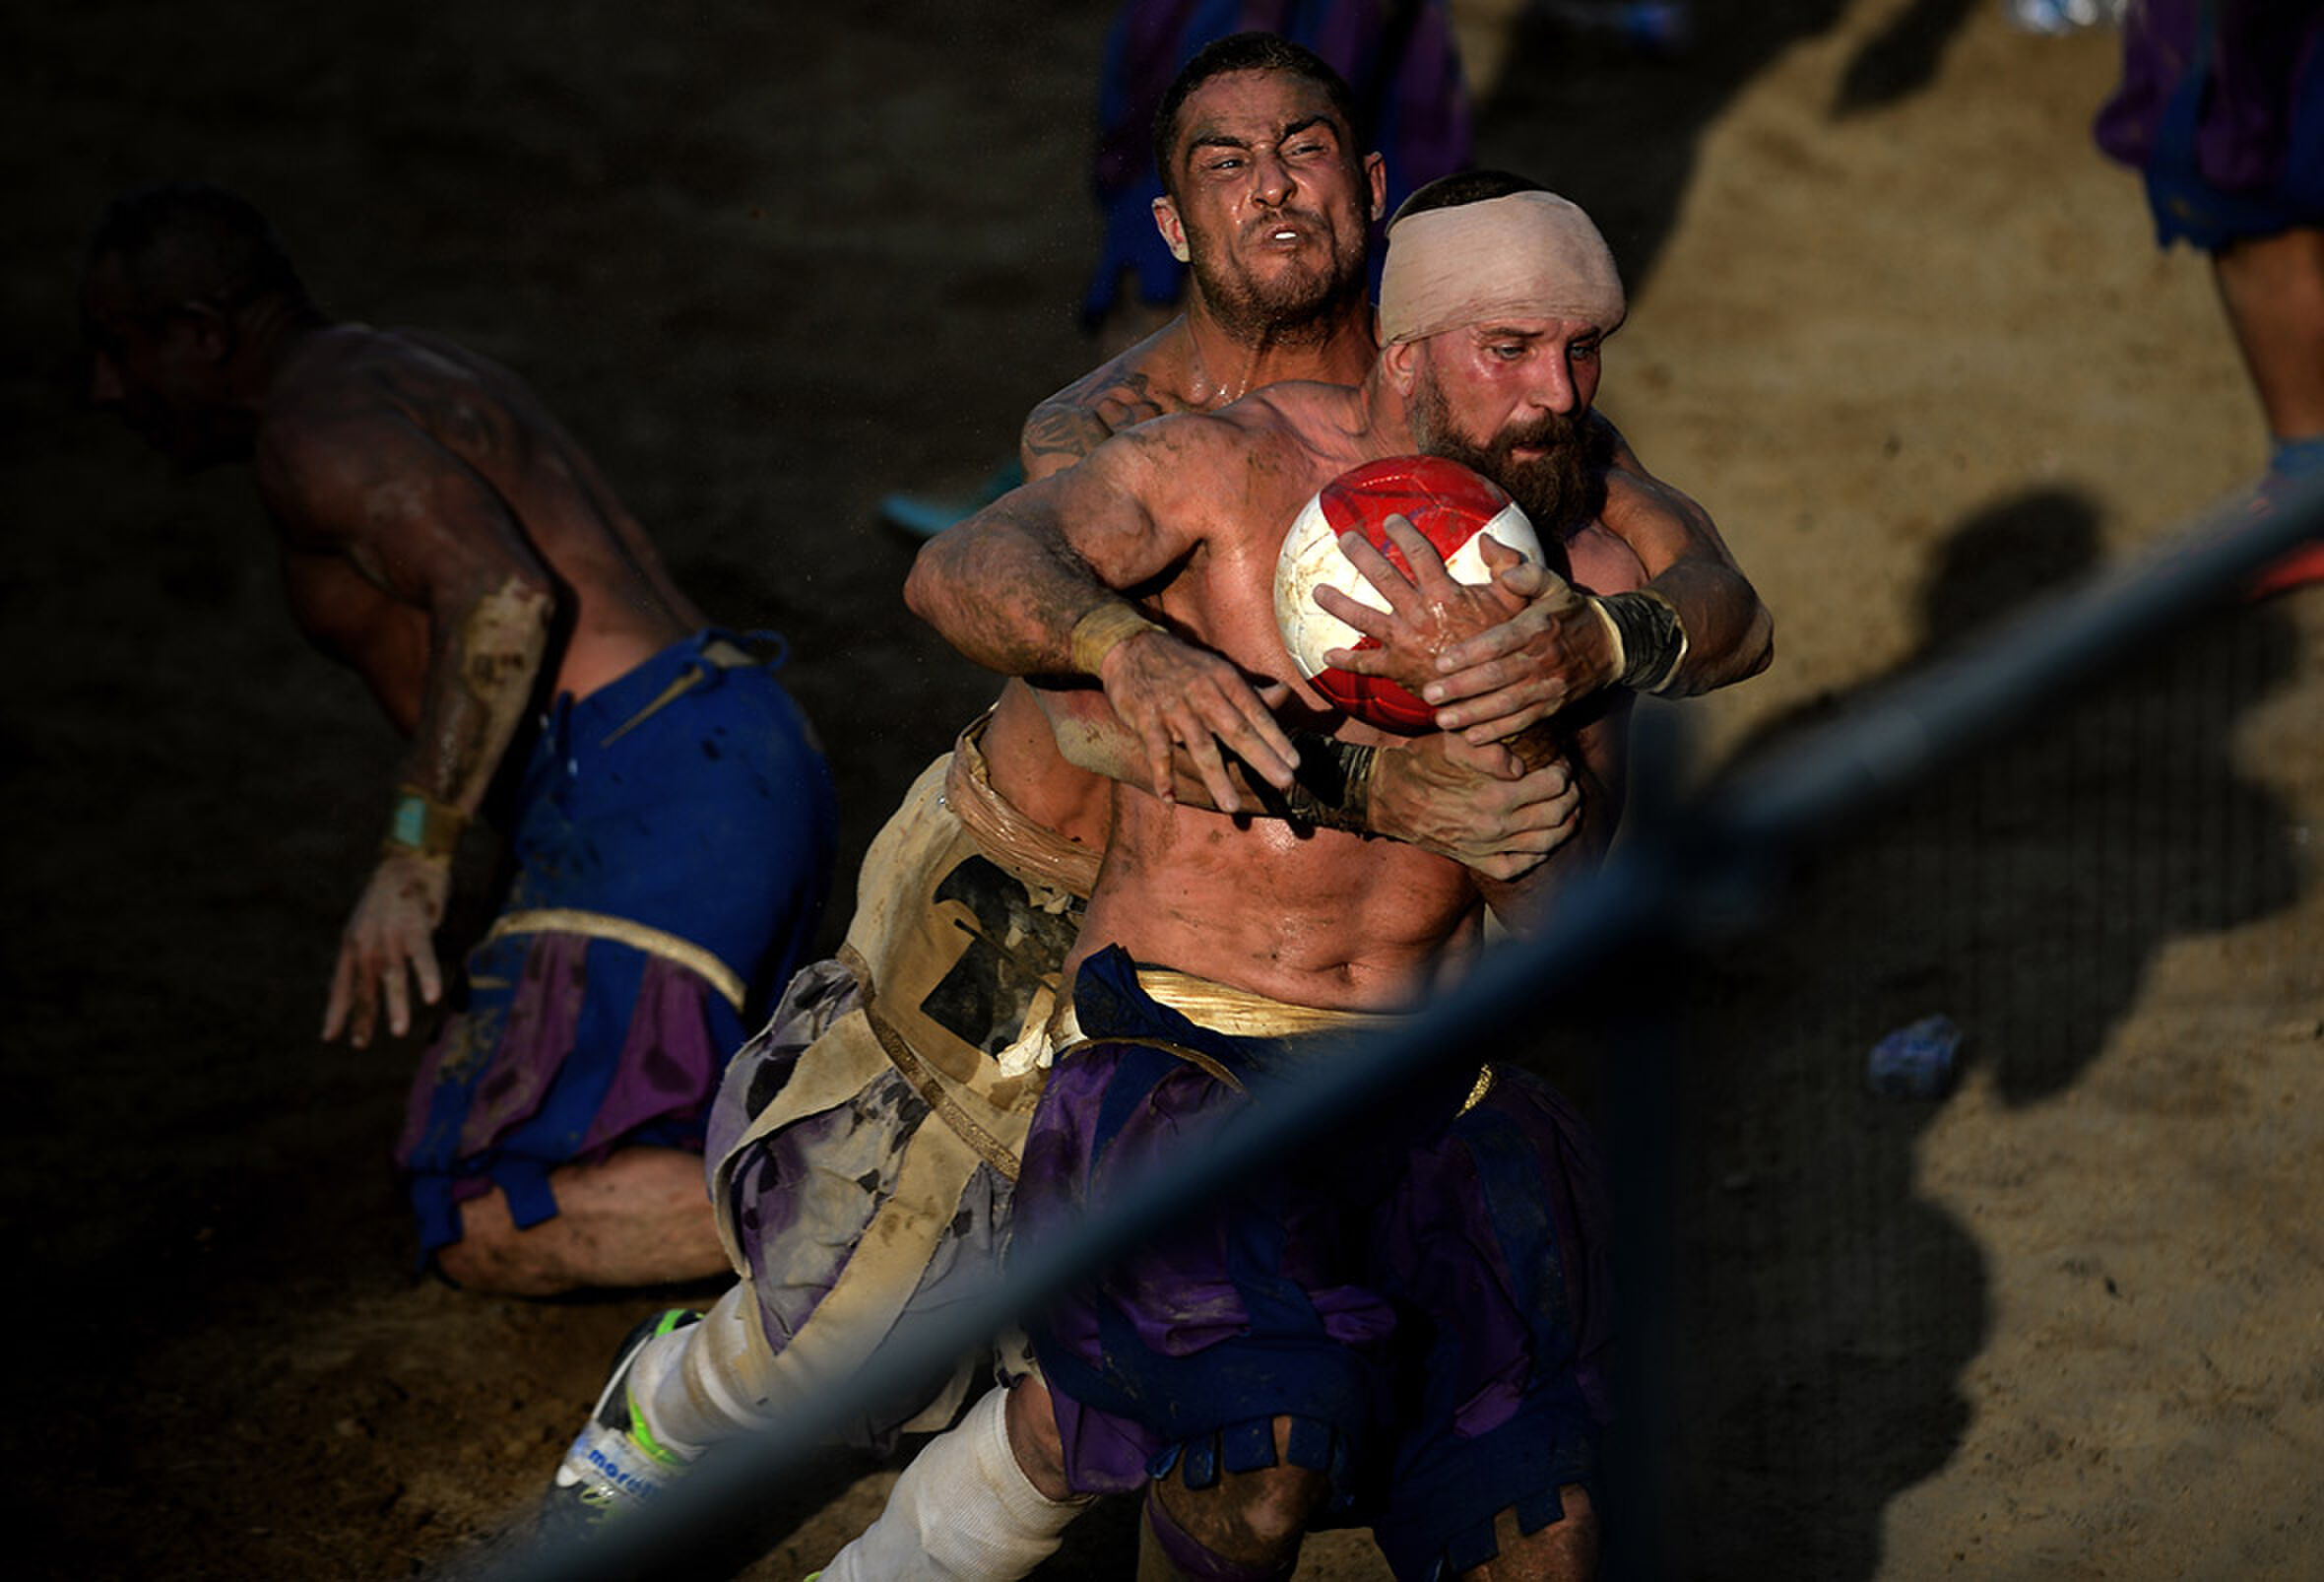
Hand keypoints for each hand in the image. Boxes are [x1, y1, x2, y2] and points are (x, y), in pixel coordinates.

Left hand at [323, 849, 451, 1047]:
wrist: (407, 860)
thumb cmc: (392, 894)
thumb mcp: (369, 922)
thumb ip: (370, 949)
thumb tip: (377, 978)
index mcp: (352, 941)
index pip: (340, 982)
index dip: (336, 1010)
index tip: (330, 1036)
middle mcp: (366, 940)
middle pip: (364, 985)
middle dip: (364, 1016)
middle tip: (361, 1044)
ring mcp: (390, 934)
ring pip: (391, 976)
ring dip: (395, 1005)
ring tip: (398, 1031)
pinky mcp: (415, 926)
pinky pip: (422, 956)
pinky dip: (427, 976)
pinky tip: (432, 997)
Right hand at [1100, 628, 1297, 813]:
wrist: (1132, 648)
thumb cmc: (1184, 666)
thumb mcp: (1219, 671)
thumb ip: (1250, 691)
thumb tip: (1284, 695)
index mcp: (1225, 681)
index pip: (1256, 713)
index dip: (1276, 738)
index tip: (1295, 764)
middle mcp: (1203, 694)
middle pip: (1236, 730)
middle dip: (1262, 757)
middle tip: (1284, 782)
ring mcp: (1174, 708)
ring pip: (1200, 746)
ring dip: (1216, 778)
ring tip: (1231, 807)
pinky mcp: (1146, 718)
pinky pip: (1157, 751)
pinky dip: (1162, 775)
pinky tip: (1169, 799)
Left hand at [1314, 516, 1529, 694]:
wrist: (1491, 692)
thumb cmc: (1503, 645)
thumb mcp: (1514, 603)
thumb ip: (1508, 567)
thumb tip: (1489, 539)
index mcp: (1444, 595)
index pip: (1419, 554)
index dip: (1404, 533)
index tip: (1392, 520)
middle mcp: (1418, 615)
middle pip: (1382, 577)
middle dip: (1361, 555)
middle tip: (1345, 539)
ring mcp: (1403, 642)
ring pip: (1362, 617)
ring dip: (1337, 602)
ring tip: (1318, 591)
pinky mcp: (1397, 668)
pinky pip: (1365, 664)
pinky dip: (1346, 660)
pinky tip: (1328, 655)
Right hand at [1368, 732, 1581, 879]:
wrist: (1387, 797)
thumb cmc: (1420, 764)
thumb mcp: (1452, 743)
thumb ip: (1492, 751)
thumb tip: (1522, 766)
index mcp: (1494, 796)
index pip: (1552, 785)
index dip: (1563, 770)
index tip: (1560, 762)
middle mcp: (1495, 828)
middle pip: (1556, 815)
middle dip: (1571, 796)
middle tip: (1568, 783)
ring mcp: (1486, 848)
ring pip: (1545, 843)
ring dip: (1565, 825)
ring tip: (1566, 809)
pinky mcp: (1475, 861)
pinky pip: (1518, 867)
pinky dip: (1538, 856)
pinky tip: (1542, 840)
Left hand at [1419, 553, 1617, 742]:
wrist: (1611, 643)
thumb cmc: (1568, 611)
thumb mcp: (1551, 583)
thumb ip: (1521, 570)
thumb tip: (1490, 549)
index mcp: (1537, 626)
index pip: (1499, 642)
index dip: (1469, 654)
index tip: (1441, 663)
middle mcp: (1542, 659)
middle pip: (1498, 677)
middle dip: (1462, 689)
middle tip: (1430, 694)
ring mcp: (1548, 686)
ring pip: (1507, 704)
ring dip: (1473, 715)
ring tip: (1443, 719)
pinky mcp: (1552, 706)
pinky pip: (1522, 722)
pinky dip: (1497, 732)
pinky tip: (1471, 736)